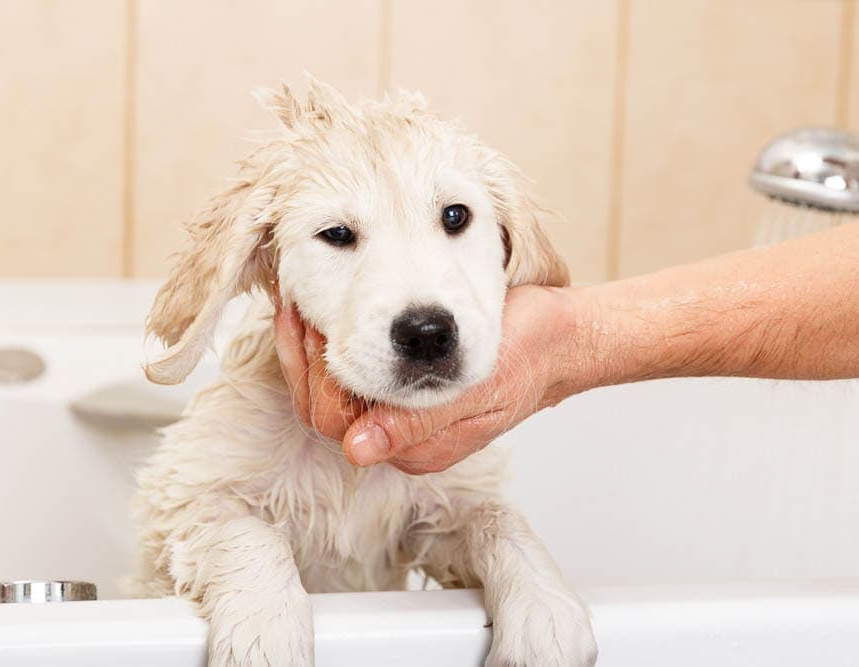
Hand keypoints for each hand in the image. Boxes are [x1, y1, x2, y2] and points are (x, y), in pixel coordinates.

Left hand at [273, 286, 580, 473]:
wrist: (561, 339)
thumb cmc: (529, 354)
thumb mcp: (478, 386)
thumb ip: (419, 421)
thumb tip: (359, 451)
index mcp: (417, 447)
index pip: (334, 422)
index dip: (313, 373)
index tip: (311, 320)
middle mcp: (403, 439)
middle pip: (325, 410)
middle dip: (305, 359)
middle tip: (296, 303)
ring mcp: (403, 416)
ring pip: (333, 393)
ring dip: (314, 350)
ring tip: (302, 301)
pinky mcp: (406, 392)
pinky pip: (353, 375)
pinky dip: (335, 343)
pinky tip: (329, 311)